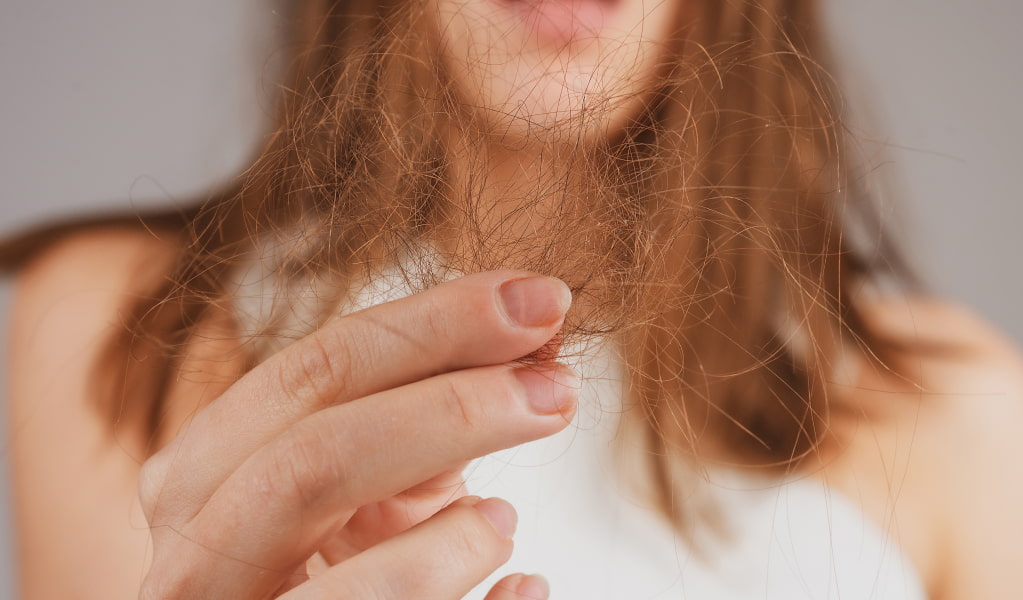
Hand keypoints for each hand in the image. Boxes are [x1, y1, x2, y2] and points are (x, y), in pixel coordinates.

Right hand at [136, 271, 575, 598]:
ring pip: (344, 590)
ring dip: (451, 543)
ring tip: (506, 518)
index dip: (430, 326)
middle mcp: (189, 565)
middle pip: (309, 462)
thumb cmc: (327, 572)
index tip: (536, 300)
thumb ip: (413, 423)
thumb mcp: (354, 490)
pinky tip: (524, 587)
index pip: (307, 377)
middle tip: (556, 387)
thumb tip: (527, 348)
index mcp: (196, 485)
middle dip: (450, 411)